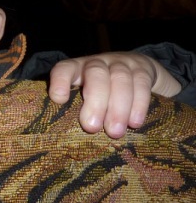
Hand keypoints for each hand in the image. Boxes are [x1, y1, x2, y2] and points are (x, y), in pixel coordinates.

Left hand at [48, 52, 180, 137]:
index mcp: (76, 69)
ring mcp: (121, 63)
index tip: (59, 99)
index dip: (60, 80)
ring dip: (118, 108)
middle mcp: (97, 63)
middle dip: (95, 101)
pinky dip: (139, 104)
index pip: (64, 68)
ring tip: (115, 132)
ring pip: (120, 79)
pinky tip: (135, 123)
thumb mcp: (85, 96)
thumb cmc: (101, 93)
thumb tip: (70, 139)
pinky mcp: (143, 69)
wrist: (139, 72)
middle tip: (92, 127)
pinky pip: (141, 84)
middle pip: (95, 74)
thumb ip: (76, 109)